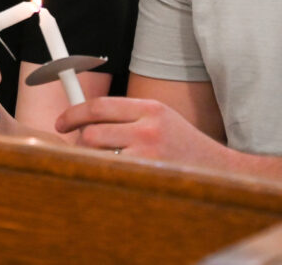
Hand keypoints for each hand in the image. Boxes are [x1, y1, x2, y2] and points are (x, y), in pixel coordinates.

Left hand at [55, 96, 225, 163]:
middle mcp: (148, 128)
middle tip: (80, 147)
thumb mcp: (160, 118)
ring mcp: (148, 155)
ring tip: (107, 161)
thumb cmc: (183, 145)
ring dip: (93, 160)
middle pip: (92, 132)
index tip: (62, 123)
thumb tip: (86, 118)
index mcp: (150, 108)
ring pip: (98, 156)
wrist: (219, 171)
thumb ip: (127, 115)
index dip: (74, 113)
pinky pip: (112, 174)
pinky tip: (119, 175)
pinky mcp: (148, 176)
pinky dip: (107, 174)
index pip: (99, 105)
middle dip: (80, 141)